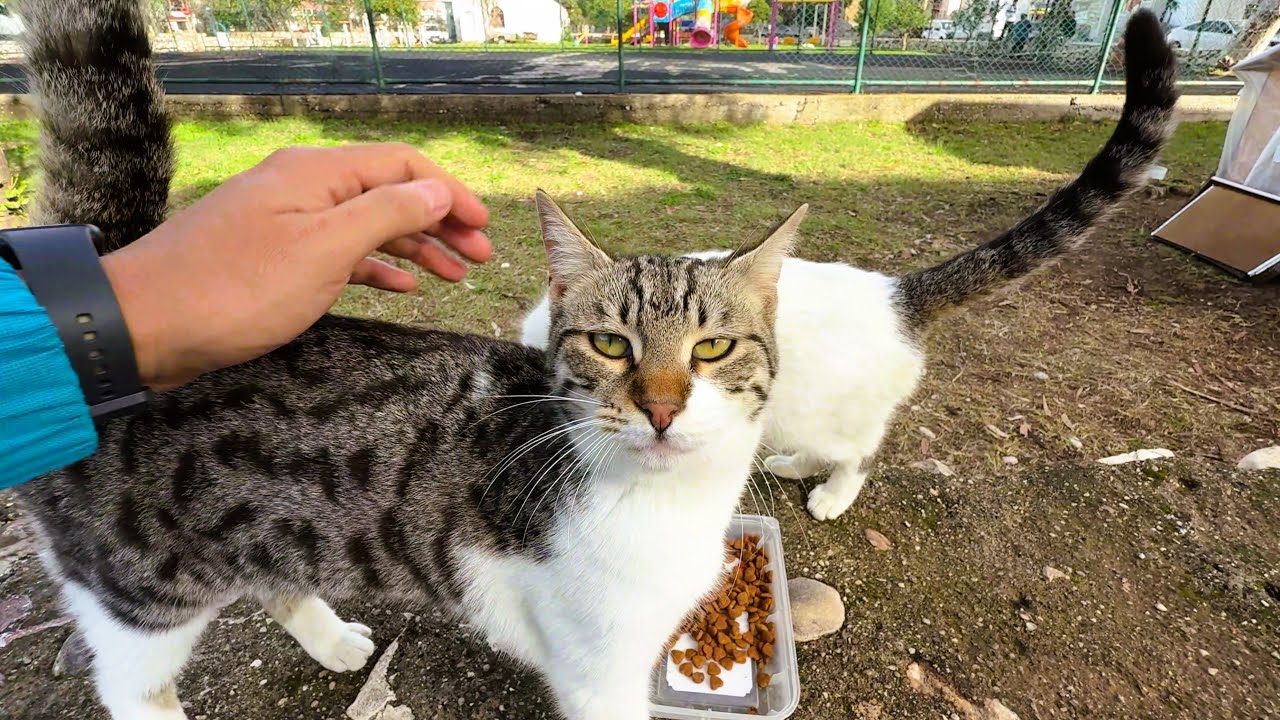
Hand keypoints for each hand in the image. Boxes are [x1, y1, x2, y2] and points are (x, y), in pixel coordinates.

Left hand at [100, 143, 490, 389]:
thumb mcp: (324, 249)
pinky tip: (402, 288)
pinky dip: (376, 266)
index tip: (485, 228)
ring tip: (454, 276)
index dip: (450, 194)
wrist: (146, 324)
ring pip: (367, 225)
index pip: (402, 166)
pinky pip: (339, 252)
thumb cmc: (235, 288)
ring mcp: (286, 222)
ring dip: (414, 248)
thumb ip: (386, 213)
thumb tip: (436, 190)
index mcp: (317, 174)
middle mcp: (303, 188)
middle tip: (480, 258)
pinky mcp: (272, 257)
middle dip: (439, 223)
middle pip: (388, 193)